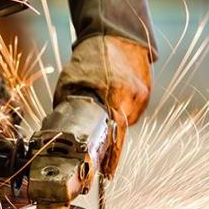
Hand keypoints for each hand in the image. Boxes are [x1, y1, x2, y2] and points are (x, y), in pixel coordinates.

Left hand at [53, 35, 151, 176]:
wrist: (115, 34)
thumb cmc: (91, 56)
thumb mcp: (70, 81)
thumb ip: (68, 106)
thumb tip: (62, 130)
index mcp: (112, 95)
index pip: (115, 138)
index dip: (112, 159)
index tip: (107, 173)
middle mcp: (131, 97)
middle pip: (120, 131)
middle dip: (108, 137)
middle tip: (97, 139)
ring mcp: (141, 94)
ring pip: (126, 121)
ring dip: (115, 120)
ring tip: (104, 105)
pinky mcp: (146, 91)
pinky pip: (133, 110)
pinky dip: (122, 109)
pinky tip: (113, 97)